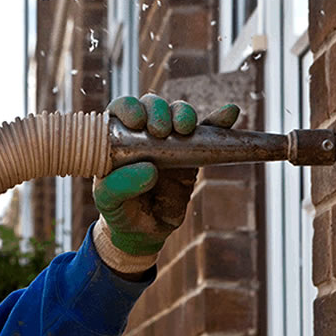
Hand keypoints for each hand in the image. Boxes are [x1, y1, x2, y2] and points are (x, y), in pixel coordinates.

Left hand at [93, 95, 239, 274]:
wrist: (142, 230)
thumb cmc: (118, 209)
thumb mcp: (107, 201)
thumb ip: (118, 186)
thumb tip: (149, 169)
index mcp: (116, 136)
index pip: (120, 109)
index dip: (129, 108)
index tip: (137, 122)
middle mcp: (142, 133)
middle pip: (152, 105)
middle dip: (158, 111)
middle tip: (161, 131)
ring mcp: (169, 141)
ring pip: (178, 114)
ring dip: (184, 114)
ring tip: (185, 128)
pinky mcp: (192, 153)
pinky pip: (207, 134)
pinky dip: (218, 122)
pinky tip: (228, 114)